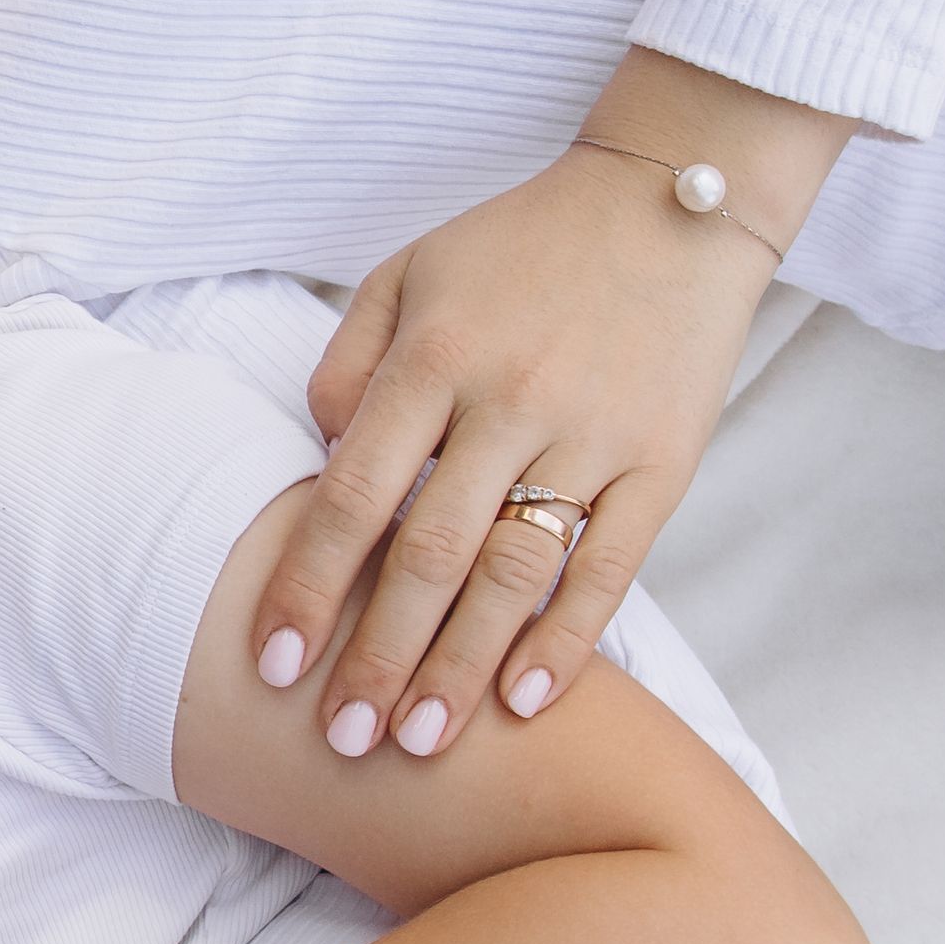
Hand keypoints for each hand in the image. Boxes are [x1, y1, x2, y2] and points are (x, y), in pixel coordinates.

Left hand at [256, 141, 770, 768]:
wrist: (674, 200)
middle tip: (339, 742)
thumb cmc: (521, 246)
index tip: (270, 664)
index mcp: (434, 357)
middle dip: (376, 658)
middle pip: (428, 555)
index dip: (306, 588)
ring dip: (462, 667)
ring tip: (420, 743)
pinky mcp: (664, 461)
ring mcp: (592, 436)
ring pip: (515, 574)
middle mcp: (509, 401)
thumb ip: (350, 367)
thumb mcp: (412, 275)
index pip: (352, 497)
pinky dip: (568, 639)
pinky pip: (611, 566)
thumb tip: (316, 461)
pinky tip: (525, 702)